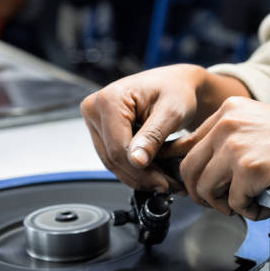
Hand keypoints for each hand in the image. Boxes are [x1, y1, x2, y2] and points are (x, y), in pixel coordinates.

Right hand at [80, 64, 204, 191]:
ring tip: (164, 183)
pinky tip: (154, 175)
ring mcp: (94, 120)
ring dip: (137, 177)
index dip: (140, 171)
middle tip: (167, 186)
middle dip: (141, 177)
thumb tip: (137, 162)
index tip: (163, 182)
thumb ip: (153, 136)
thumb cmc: (175, 90)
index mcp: (109, 100)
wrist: (175, 84)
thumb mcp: (171, 112)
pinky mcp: (100, 131)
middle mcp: (94, 108)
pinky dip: (134, 170)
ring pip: (111, 162)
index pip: (118, 148)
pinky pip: (113, 158)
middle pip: (112, 157)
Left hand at [164, 97, 269, 219]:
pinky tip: (261, 207)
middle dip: (199, 194)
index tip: (195, 187)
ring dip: (221, 205)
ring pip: (206, 188)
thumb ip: (230, 137)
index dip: (189, 173)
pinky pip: (234, 202)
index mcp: (228, 111)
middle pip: (189, 169)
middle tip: (215, 203)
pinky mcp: (251, 168)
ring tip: (240, 207)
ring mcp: (237, 146)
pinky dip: (247, 211)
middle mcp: (227, 124)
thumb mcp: (259, 124)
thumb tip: (208, 164)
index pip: (188, 146)